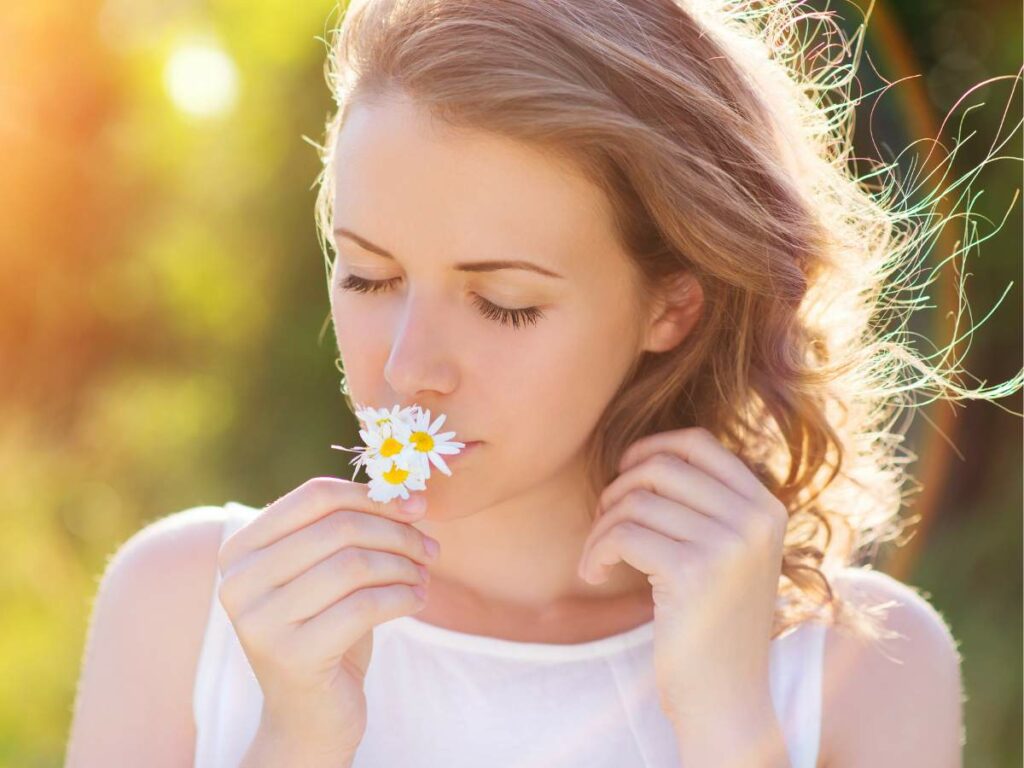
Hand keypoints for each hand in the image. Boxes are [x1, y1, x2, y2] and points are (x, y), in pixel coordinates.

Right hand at [216, 477, 437, 757]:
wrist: (309, 716)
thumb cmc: (325, 630)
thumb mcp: (328, 572)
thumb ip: (350, 528)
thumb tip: (411, 493)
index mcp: (240, 550)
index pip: (315, 496)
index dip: (373, 496)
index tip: (417, 506)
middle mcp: (238, 582)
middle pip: (339, 528)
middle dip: (397, 533)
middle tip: (430, 548)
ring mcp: (260, 621)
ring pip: (354, 565)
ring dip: (403, 566)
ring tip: (423, 576)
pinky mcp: (292, 656)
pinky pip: (365, 607)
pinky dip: (402, 597)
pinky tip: (416, 599)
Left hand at [577, 427, 787, 722]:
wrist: (727, 701)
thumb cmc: (714, 626)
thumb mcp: (730, 555)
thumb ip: (709, 505)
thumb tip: (646, 454)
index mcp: (767, 508)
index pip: (699, 444)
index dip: (650, 448)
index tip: (623, 473)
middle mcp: (755, 520)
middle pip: (660, 467)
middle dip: (618, 490)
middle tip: (604, 524)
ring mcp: (728, 545)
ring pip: (636, 501)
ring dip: (602, 527)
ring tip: (598, 557)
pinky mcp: (693, 572)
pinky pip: (622, 534)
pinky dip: (596, 551)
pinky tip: (594, 575)